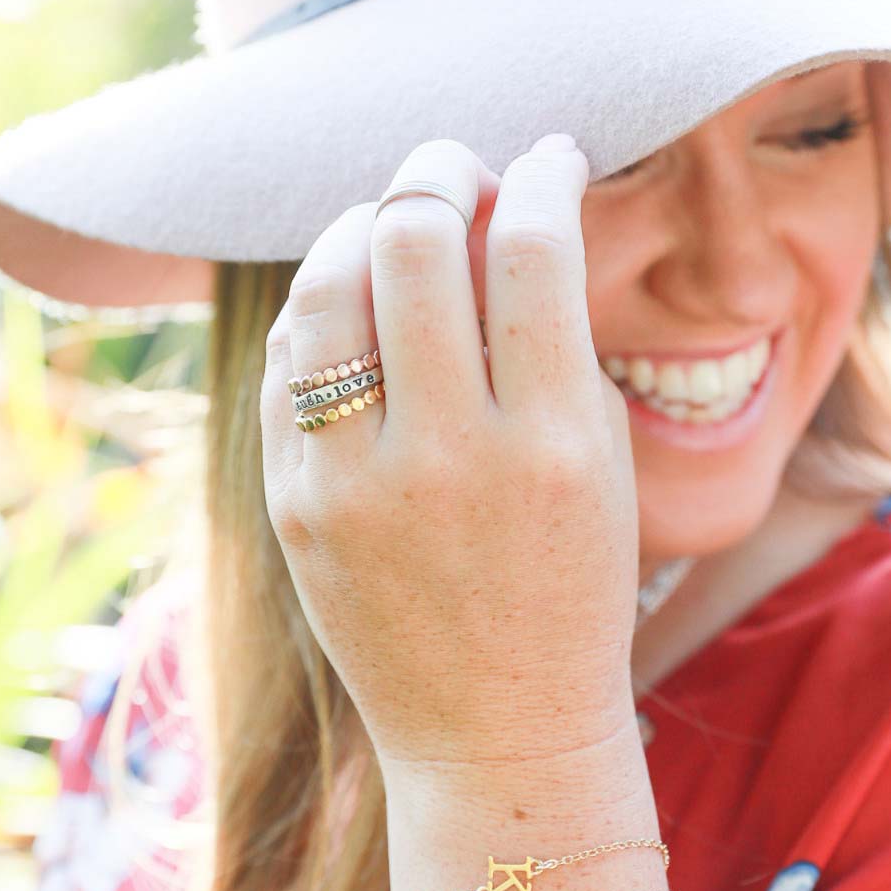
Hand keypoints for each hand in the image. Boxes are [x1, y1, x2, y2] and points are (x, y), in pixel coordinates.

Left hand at [260, 135, 639, 776]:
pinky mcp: (293, 509)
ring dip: (367, 225)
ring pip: (328, 282)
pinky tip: (354, 310)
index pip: (535, 249)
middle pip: (415, 239)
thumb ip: (558, 346)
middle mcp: (450, 457)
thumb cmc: (570, 596)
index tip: (552, 160)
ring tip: (397, 228)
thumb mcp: (602, 470)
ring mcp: (355, 485)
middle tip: (461, 173)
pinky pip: (288, 360)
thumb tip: (506, 227)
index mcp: (556, 446)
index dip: (545, 175)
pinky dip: (323, 309)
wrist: (497, 731)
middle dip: (442, 172)